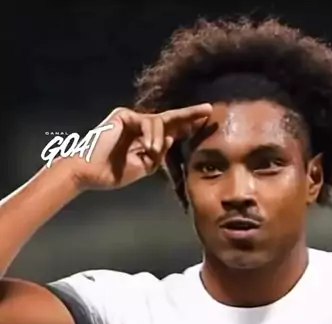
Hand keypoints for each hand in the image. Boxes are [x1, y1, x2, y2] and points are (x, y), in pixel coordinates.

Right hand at [64, 104, 212, 190]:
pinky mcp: (123, 115)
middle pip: (169, 118)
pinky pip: (146, 123)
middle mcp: (139, 125)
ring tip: (152, 153)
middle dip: (189, 115)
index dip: (187, 126)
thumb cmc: (113, 172)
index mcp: (145, 138)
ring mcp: (131, 118)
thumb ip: (158, 154)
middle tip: (208, 110)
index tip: (204, 123)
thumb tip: (172, 138)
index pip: (170, 130)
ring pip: (158, 124)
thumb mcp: (144, 166)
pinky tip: (147, 148)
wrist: (90, 173)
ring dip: (159, 139)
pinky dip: (150, 135)